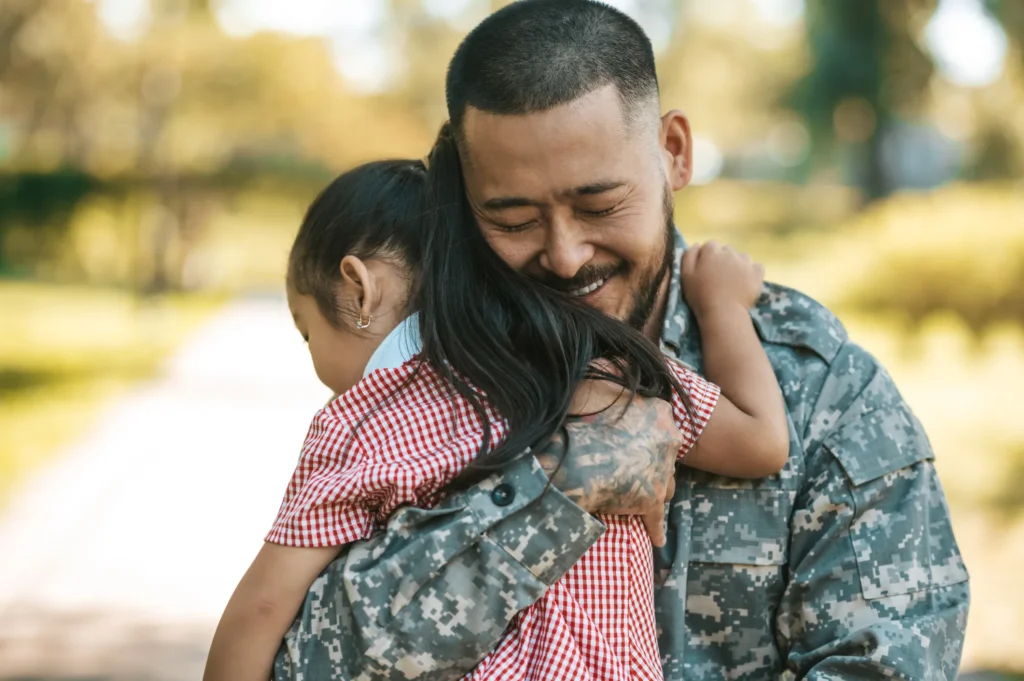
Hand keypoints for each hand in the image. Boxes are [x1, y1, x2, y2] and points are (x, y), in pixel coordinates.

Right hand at [535, 384, 681, 546]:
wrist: (565, 453)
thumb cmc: (575, 414)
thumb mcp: (596, 378)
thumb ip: (613, 369)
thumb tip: (618, 357)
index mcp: (660, 410)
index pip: (662, 426)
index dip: (644, 436)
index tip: (629, 441)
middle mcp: (669, 440)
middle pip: (665, 457)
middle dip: (651, 463)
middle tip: (628, 468)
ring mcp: (662, 471)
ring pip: (665, 485)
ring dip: (652, 490)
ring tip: (636, 497)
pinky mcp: (651, 501)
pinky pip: (658, 521)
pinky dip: (656, 529)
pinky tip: (656, 538)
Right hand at [681, 240, 764, 318]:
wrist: (723, 312)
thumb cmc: (700, 295)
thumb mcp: (686, 275)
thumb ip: (689, 256)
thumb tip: (696, 245)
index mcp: (712, 252)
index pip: (710, 246)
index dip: (707, 257)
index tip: (705, 269)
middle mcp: (730, 253)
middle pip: (726, 250)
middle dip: (722, 260)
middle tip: (718, 277)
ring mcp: (745, 262)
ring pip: (741, 257)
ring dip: (737, 264)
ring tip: (732, 281)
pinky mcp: (757, 274)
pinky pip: (756, 266)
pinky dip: (752, 272)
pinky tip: (746, 281)